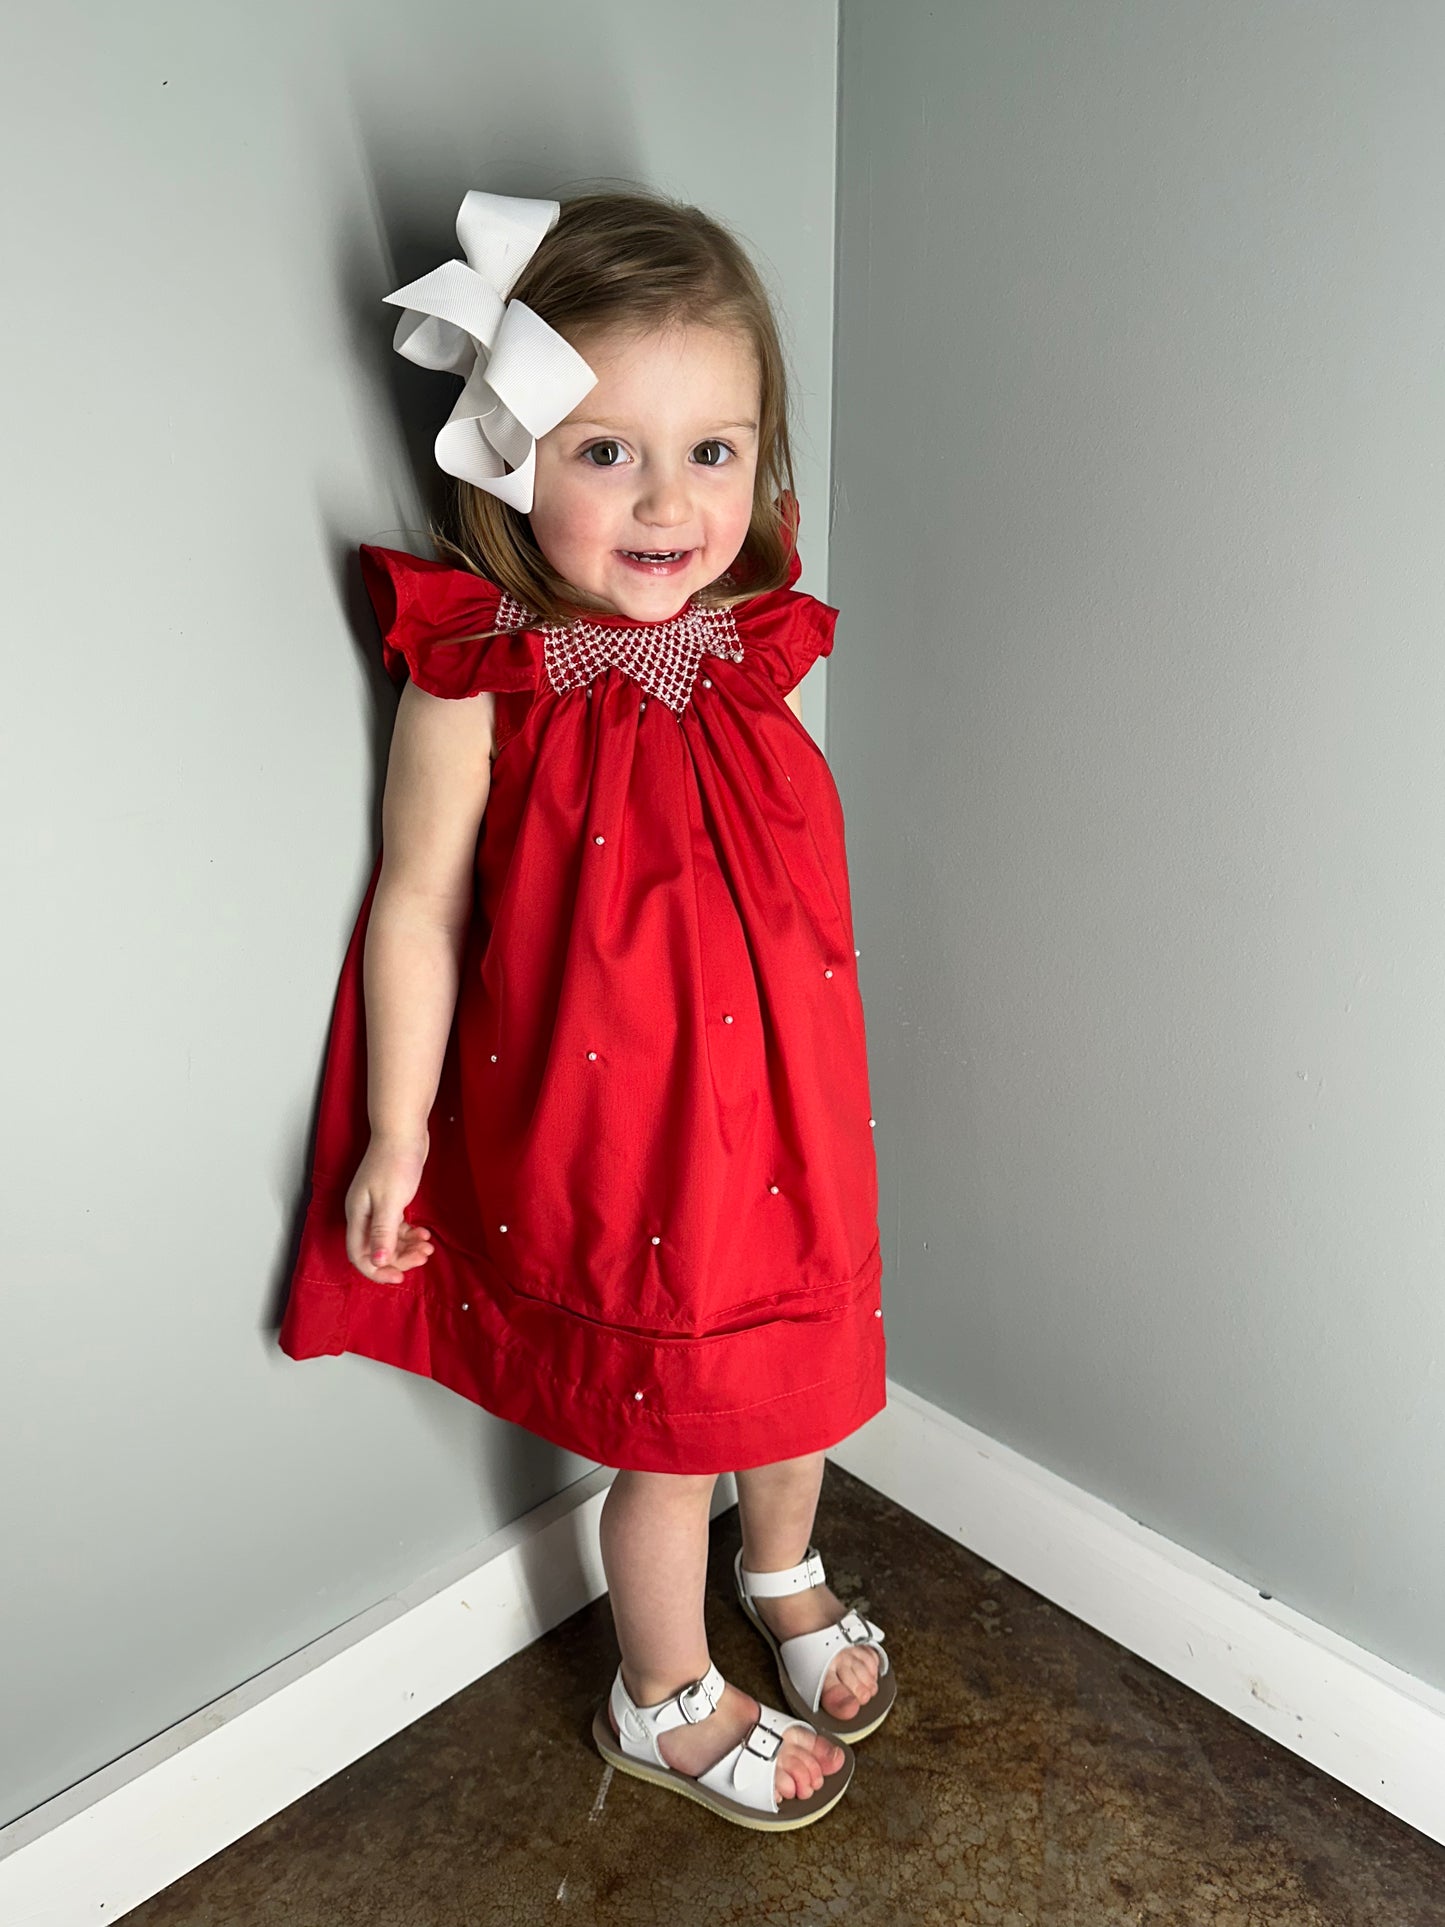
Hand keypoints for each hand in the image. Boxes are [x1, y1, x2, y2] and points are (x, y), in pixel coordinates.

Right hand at [344, 1131, 436, 1282]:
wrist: (403, 1131)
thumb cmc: (395, 1161)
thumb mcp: (390, 1201)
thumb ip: (383, 1232)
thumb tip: (377, 1261)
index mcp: (357, 1215)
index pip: (359, 1255)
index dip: (377, 1270)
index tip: (399, 1278)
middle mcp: (363, 1214)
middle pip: (375, 1250)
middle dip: (399, 1258)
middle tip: (423, 1257)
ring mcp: (376, 1208)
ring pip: (388, 1240)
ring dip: (407, 1247)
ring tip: (428, 1246)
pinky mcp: (389, 1201)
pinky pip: (396, 1227)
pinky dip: (409, 1233)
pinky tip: (424, 1233)